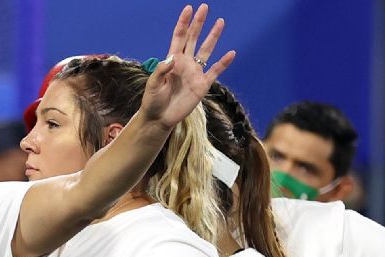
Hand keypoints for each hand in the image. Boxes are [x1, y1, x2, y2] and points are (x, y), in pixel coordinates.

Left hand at [140, 4, 235, 130]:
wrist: (160, 118)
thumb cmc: (153, 100)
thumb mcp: (153, 85)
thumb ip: (160, 70)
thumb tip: (171, 59)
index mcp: (172, 60)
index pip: (179, 37)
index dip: (183, 23)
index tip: (189, 9)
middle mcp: (185, 63)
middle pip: (194, 38)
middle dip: (199, 23)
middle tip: (205, 7)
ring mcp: (195, 72)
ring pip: (207, 50)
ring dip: (213, 37)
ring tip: (220, 22)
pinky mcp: (203, 84)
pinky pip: (215, 71)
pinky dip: (223, 63)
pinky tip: (231, 53)